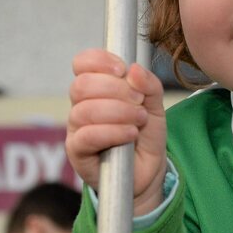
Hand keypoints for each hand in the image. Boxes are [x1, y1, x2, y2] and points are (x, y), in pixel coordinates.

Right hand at [66, 48, 167, 215]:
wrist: (148, 170)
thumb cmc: (145, 135)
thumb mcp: (156, 105)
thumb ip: (149, 85)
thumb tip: (133, 69)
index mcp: (97, 88)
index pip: (82, 63)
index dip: (100, 61)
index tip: (122, 70)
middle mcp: (81, 105)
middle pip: (82, 85)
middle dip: (116, 89)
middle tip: (139, 101)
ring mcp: (76, 129)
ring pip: (84, 111)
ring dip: (119, 112)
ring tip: (139, 120)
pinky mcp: (77, 152)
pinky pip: (86, 136)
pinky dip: (112, 132)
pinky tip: (130, 134)